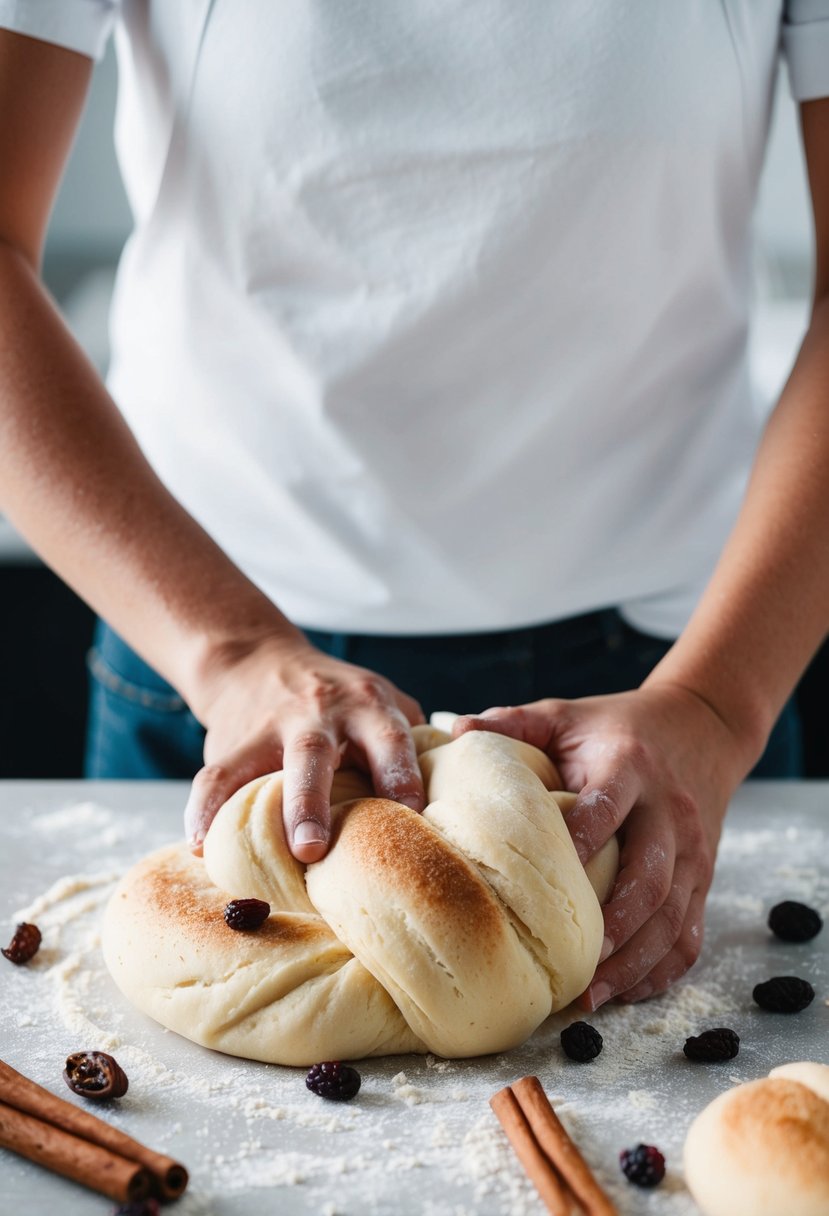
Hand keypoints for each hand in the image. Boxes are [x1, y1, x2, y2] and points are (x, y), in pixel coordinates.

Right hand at [183, 635, 424, 861]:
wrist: (255, 659)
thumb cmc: (338, 698)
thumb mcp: (380, 702)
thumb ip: (412, 743)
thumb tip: (465, 805)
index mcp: (369, 705)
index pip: (390, 739)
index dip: (402, 776)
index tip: (416, 820)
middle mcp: (320, 713)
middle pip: (318, 754)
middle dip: (316, 801)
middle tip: (315, 850)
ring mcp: (271, 727)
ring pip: (260, 767)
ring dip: (257, 812)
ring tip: (249, 859)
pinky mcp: (231, 742)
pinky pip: (214, 776)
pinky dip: (202, 811)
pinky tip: (198, 847)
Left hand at [454, 683, 755, 1008]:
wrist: (700, 725)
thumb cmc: (614, 727)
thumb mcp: (565, 715)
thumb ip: (514, 722)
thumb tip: (454, 728)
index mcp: (628, 767)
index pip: (606, 808)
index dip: (580, 844)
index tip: (545, 884)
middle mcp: (667, 812)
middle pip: (650, 875)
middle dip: (616, 926)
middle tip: (575, 965)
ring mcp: (693, 849)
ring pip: (673, 914)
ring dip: (637, 960)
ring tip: (592, 996)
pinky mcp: (703, 876)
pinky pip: (692, 930)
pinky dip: (664, 967)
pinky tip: (628, 992)